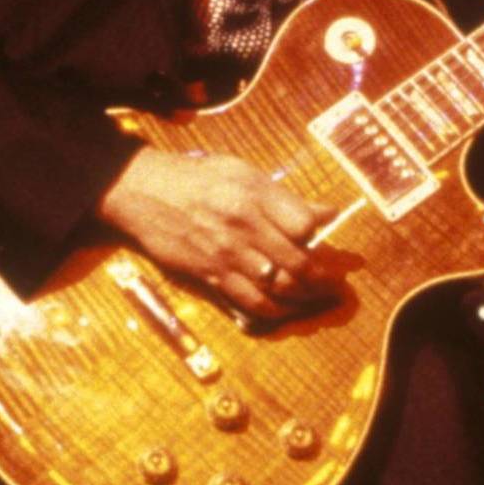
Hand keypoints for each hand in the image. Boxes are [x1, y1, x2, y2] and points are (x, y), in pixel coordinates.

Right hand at [96, 147, 333, 316]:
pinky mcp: (211, 276)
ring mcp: (227, 255)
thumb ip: (286, 197)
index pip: (305, 225)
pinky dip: (275, 310)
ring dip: (306, 298)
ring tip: (320, 299)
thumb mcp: (245, 174)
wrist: (146, 192)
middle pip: (297, 262)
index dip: (321, 236)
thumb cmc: (200, 178)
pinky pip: (250, 302)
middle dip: (324, 278)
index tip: (329, 243)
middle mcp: (244, 227)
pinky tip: (287, 308)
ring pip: (279, 287)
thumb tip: (328, 211)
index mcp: (255, 196)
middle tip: (337, 284)